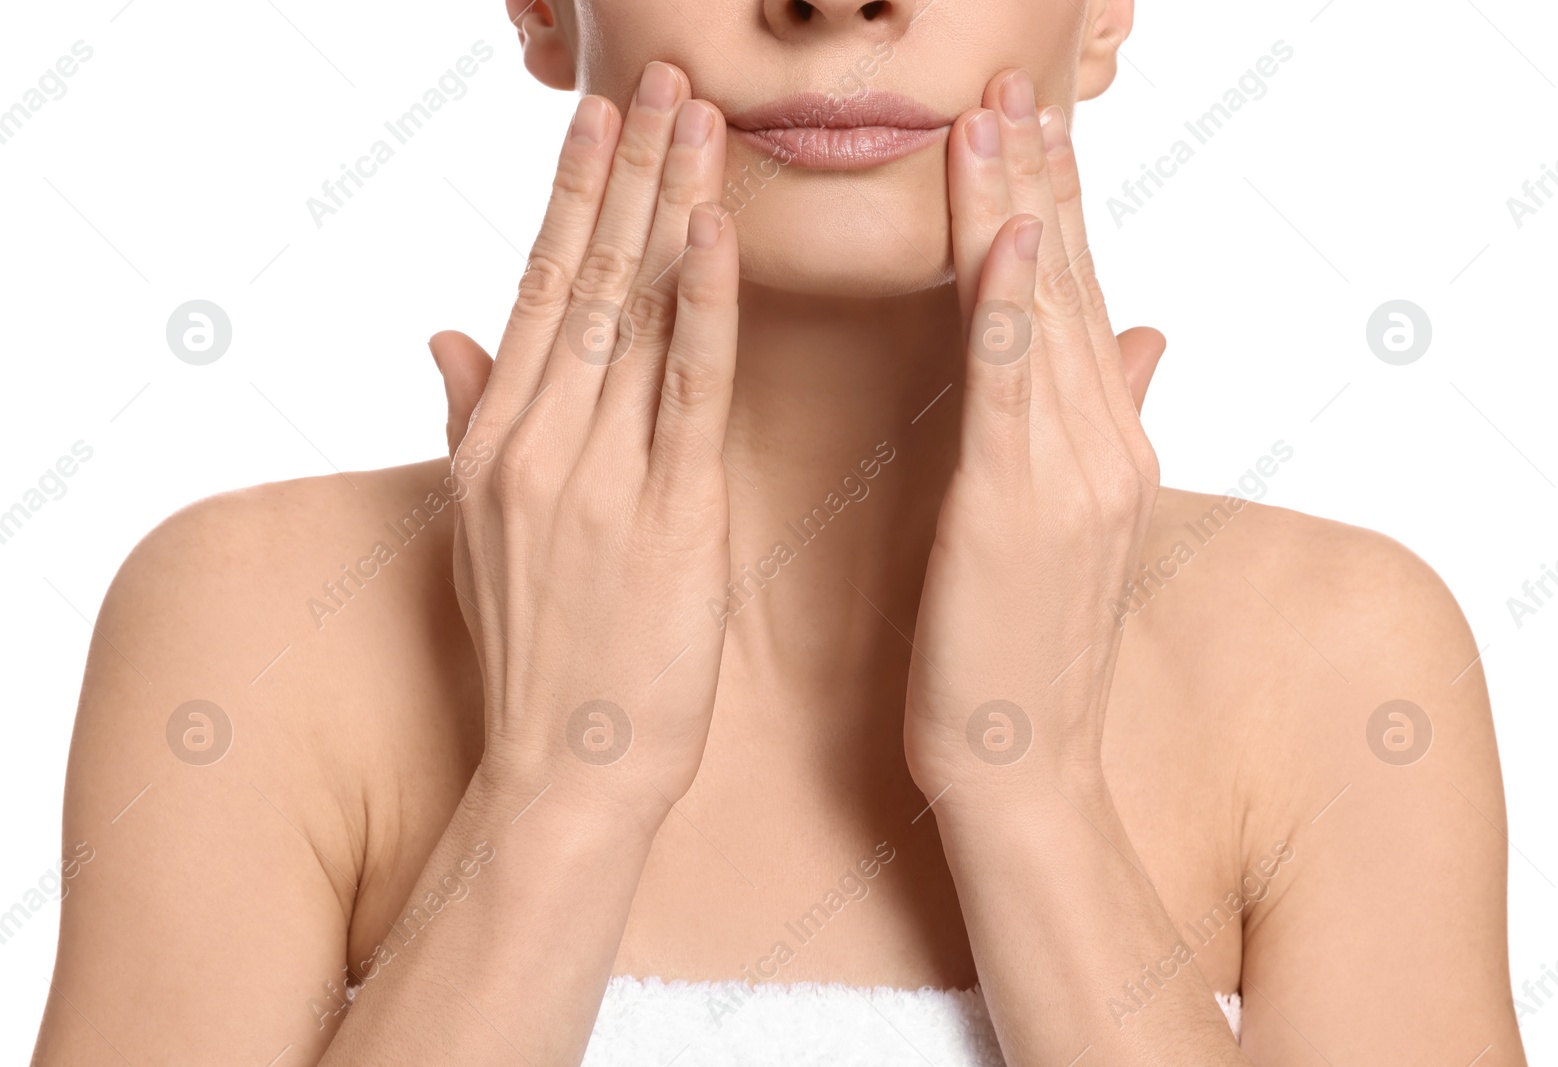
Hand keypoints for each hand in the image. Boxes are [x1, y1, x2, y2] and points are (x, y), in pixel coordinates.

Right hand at [433, 61, 737, 816]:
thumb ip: (469, 420)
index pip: (540, 289)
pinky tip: (716, 232)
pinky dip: (702, 307)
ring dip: (669, 204)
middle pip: (587, 278)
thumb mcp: (483, 533)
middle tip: (661, 77)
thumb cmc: (542, 654)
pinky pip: (687, 392)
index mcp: (497, 440)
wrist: (566, 769)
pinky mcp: (665, 517)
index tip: (599, 116)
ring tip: (696, 116)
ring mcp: (594, 476)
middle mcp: (534, 441)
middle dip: (628, 169)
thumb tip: (444, 333)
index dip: (572, 194)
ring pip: (635, 313)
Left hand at [904, 68, 1163, 801]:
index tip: (1036, 130)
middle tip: (1016, 87)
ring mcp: (1071, 477)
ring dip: (1021, 211)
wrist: (1025, 768)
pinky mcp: (1014, 511)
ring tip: (997, 120)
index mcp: (1109, 448)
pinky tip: (1009, 238)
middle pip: (1074, 289)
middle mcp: (1106, 448)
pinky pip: (1013, 392)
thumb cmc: (1025, 653)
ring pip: (1045, 318)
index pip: (1085, 304)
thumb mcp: (1074, 528)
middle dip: (1043, 182)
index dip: (1062, 210)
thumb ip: (1107, 424)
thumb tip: (1152, 338)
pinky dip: (1012, 310)